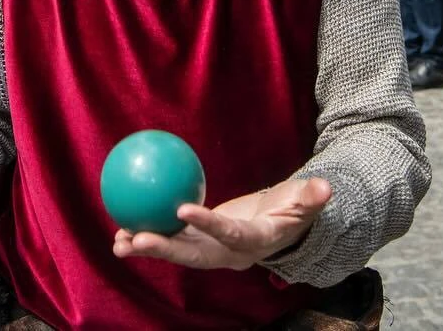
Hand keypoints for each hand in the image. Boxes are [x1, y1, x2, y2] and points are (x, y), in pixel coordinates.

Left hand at [113, 177, 330, 270]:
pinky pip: (172, 240)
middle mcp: (228, 254)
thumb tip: (325, 187)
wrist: (280, 228)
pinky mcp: (200, 245)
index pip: (228, 234)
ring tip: (117, 241)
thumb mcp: (304, 203)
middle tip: (134, 239)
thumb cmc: (292, 210)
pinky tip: (120, 228)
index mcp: (253, 243)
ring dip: (147, 247)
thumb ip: (310, 198)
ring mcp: (212, 252)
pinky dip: (148, 236)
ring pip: (177, 252)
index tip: (181, 209)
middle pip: (193, 255)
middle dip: (163, 250)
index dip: (207, 224)